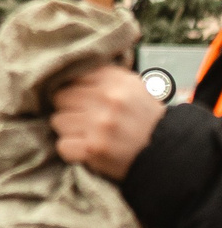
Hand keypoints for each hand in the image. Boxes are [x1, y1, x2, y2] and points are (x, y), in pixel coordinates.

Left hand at [51, 61, 167, 179]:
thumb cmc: (146, 121)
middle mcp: (108, 99)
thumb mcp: (134, 88)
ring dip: (70, 131)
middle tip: (87, 121)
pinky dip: (72, 151)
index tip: (84, 101)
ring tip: (90, 136)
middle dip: (70, 110)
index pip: (72, 77)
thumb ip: (104, 77)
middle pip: (60, 98)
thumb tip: (66, 71)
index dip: (76, 91)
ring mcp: (100, 124)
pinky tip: (89, 151)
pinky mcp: (94, 149)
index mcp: (117, 80)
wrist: (170, 155)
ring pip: (58, 121)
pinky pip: (62, 145)